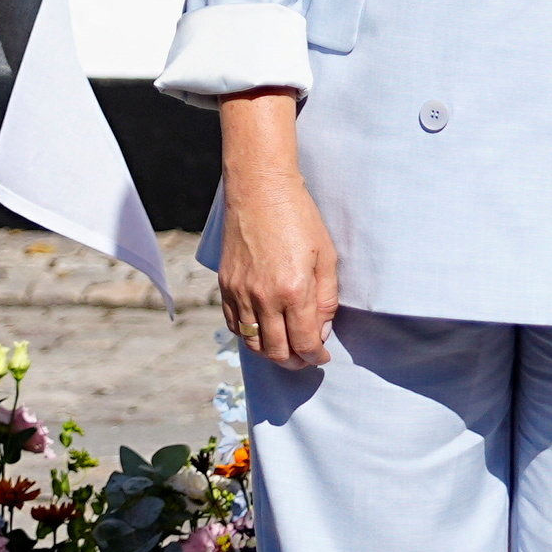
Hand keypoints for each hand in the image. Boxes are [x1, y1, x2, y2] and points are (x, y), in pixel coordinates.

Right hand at [216, 110, 339, 375]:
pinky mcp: (225, 285)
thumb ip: (326, 299)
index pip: (305, 342)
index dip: (316, 356)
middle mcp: (264, 297)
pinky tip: (262, 332)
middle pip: (277, 351)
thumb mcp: (326, 257)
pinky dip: (249, 336)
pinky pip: (235, 324)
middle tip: (306, 358)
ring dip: (271, 353)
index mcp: (294, 291)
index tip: (322, 357)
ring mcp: (241, 293)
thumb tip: (321, 331)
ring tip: (286, 350)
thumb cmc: (299, 218)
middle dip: (295, 361)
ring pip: (253, 343)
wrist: (260, 190)